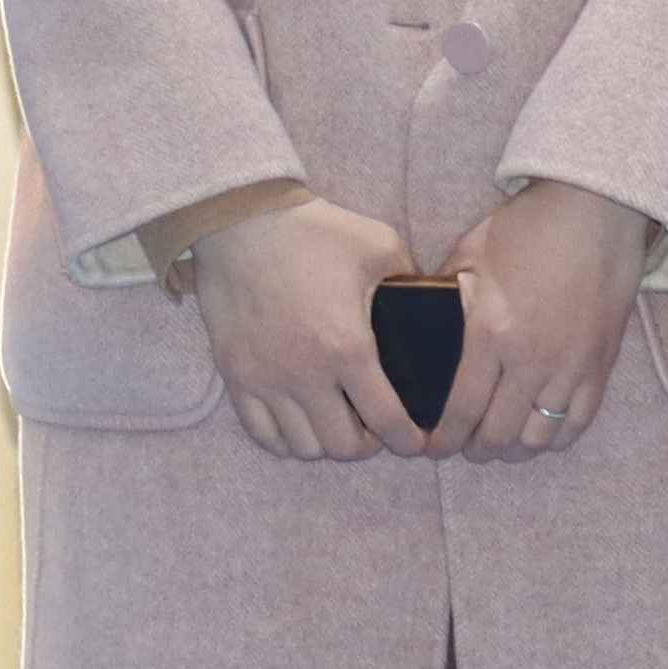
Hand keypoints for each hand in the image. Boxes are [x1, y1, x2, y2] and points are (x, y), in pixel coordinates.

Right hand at [183, 191, 420, 462]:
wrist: (240, 221)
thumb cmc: (314, 231)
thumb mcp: (380, 246)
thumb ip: (412, 281)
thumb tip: (432, 307)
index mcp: (349, 348)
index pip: (388, 421)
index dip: (408, 440)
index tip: (415, 442)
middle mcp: (306, 374)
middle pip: (343, 447)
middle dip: (367, 444)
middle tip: (374, 426)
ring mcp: (266, 379)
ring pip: (303, 447)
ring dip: (326, 442)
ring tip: (336, 421)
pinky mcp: (236, 375)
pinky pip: (262, 433)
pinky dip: (285, 438)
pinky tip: (298, 421)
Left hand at [440, 180, 650, 458]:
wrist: (595, 210)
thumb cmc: (527, 227)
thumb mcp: (469, 255)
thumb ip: (443, 298)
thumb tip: (419, 329)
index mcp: (490, 331)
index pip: (461, 409)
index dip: (442, 440)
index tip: (430, 448)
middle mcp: (530, 358)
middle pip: (498, 434)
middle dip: (473, 449)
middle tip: (461, 446)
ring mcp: (570, 366)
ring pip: (538, 438)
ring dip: (513, 450)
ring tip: (498, 442)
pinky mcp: (600, 365)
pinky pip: (578, 423)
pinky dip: (554, 438)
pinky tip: (537, 432)